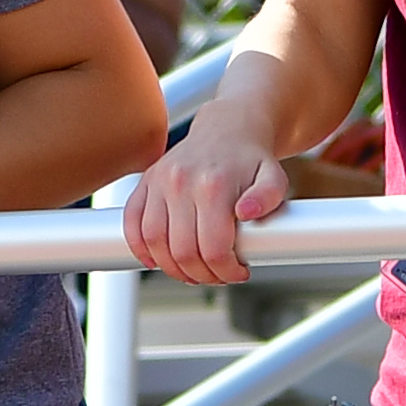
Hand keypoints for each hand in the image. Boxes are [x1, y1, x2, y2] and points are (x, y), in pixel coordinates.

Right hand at [126, 105, 291, 284]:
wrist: (227, 129)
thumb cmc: (252, 159)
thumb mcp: (274, 177)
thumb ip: (268, 196)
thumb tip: (247, 213)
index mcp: (213, 185)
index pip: (212, 247)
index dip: (225, 270)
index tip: (238, 274)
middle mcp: (180, 183)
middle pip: (182, 250)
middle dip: (202, 274)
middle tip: (217, 276)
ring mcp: (158, 183)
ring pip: (153, 241)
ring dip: (171, 267)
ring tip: (191, 273)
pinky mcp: (145, 183)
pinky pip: (132, 223)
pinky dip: (139, 248)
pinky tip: (154, 260)